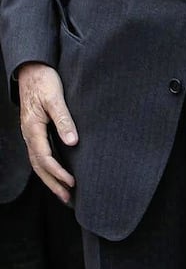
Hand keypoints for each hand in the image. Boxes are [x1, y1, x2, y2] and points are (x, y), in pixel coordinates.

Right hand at [17, 63, 77, 204]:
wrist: (32, 69)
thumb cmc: (44, 81)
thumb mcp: (55, 98)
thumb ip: (64, 119)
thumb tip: (73, 142)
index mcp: (33, 129)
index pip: (45, 158)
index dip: (58, 173)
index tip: (72, 183)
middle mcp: (29, 135)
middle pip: (39, 166)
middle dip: (53, 184)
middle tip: (68, 199)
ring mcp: (31, 134)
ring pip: (38, 162)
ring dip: (51, 178)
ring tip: (65, 192)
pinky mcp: (35, 130)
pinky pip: (40, 154)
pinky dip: (49, 167)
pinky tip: (58, 172)